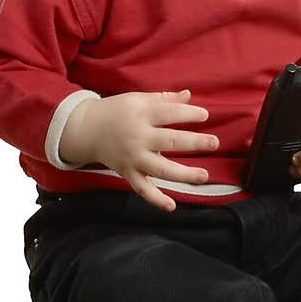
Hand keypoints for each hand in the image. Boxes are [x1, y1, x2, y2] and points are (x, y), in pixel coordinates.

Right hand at [60, 89, 217, 212]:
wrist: (86, 129)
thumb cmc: (117, 111)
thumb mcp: (138, 99)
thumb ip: (164, 99)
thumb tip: (189, 95)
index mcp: (141, 115)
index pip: (169, 114)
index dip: (189, 114)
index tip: (205, 116)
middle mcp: (138, 137)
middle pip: (169, 141)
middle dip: (193, 143)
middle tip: (214, 143)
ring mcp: (133, 158)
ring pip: (160, 169)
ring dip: (183, 174)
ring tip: (204, 175)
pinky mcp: (127, 173)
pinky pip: (142, 189)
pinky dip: (156, 199)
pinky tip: (172, 206)